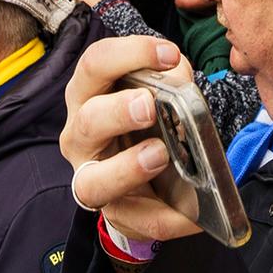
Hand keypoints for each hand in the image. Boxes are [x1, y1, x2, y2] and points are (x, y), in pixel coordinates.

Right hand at [59, 37, 199, 243]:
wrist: (140, 174)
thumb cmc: (143, 121)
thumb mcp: (154, 91)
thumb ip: (167, 78)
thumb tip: (177, 72)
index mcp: (88, 95)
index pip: (94, 64)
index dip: (129, 54)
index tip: (169, 53)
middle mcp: (81, 135)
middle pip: (88, 120)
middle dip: (118, 112)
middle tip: (148, 105)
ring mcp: (92, 177)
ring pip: (94, 181)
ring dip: (127, 168)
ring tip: (159, 154)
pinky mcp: (116, 212)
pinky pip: (138, 220)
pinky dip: (167, 218)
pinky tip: (192, 215)